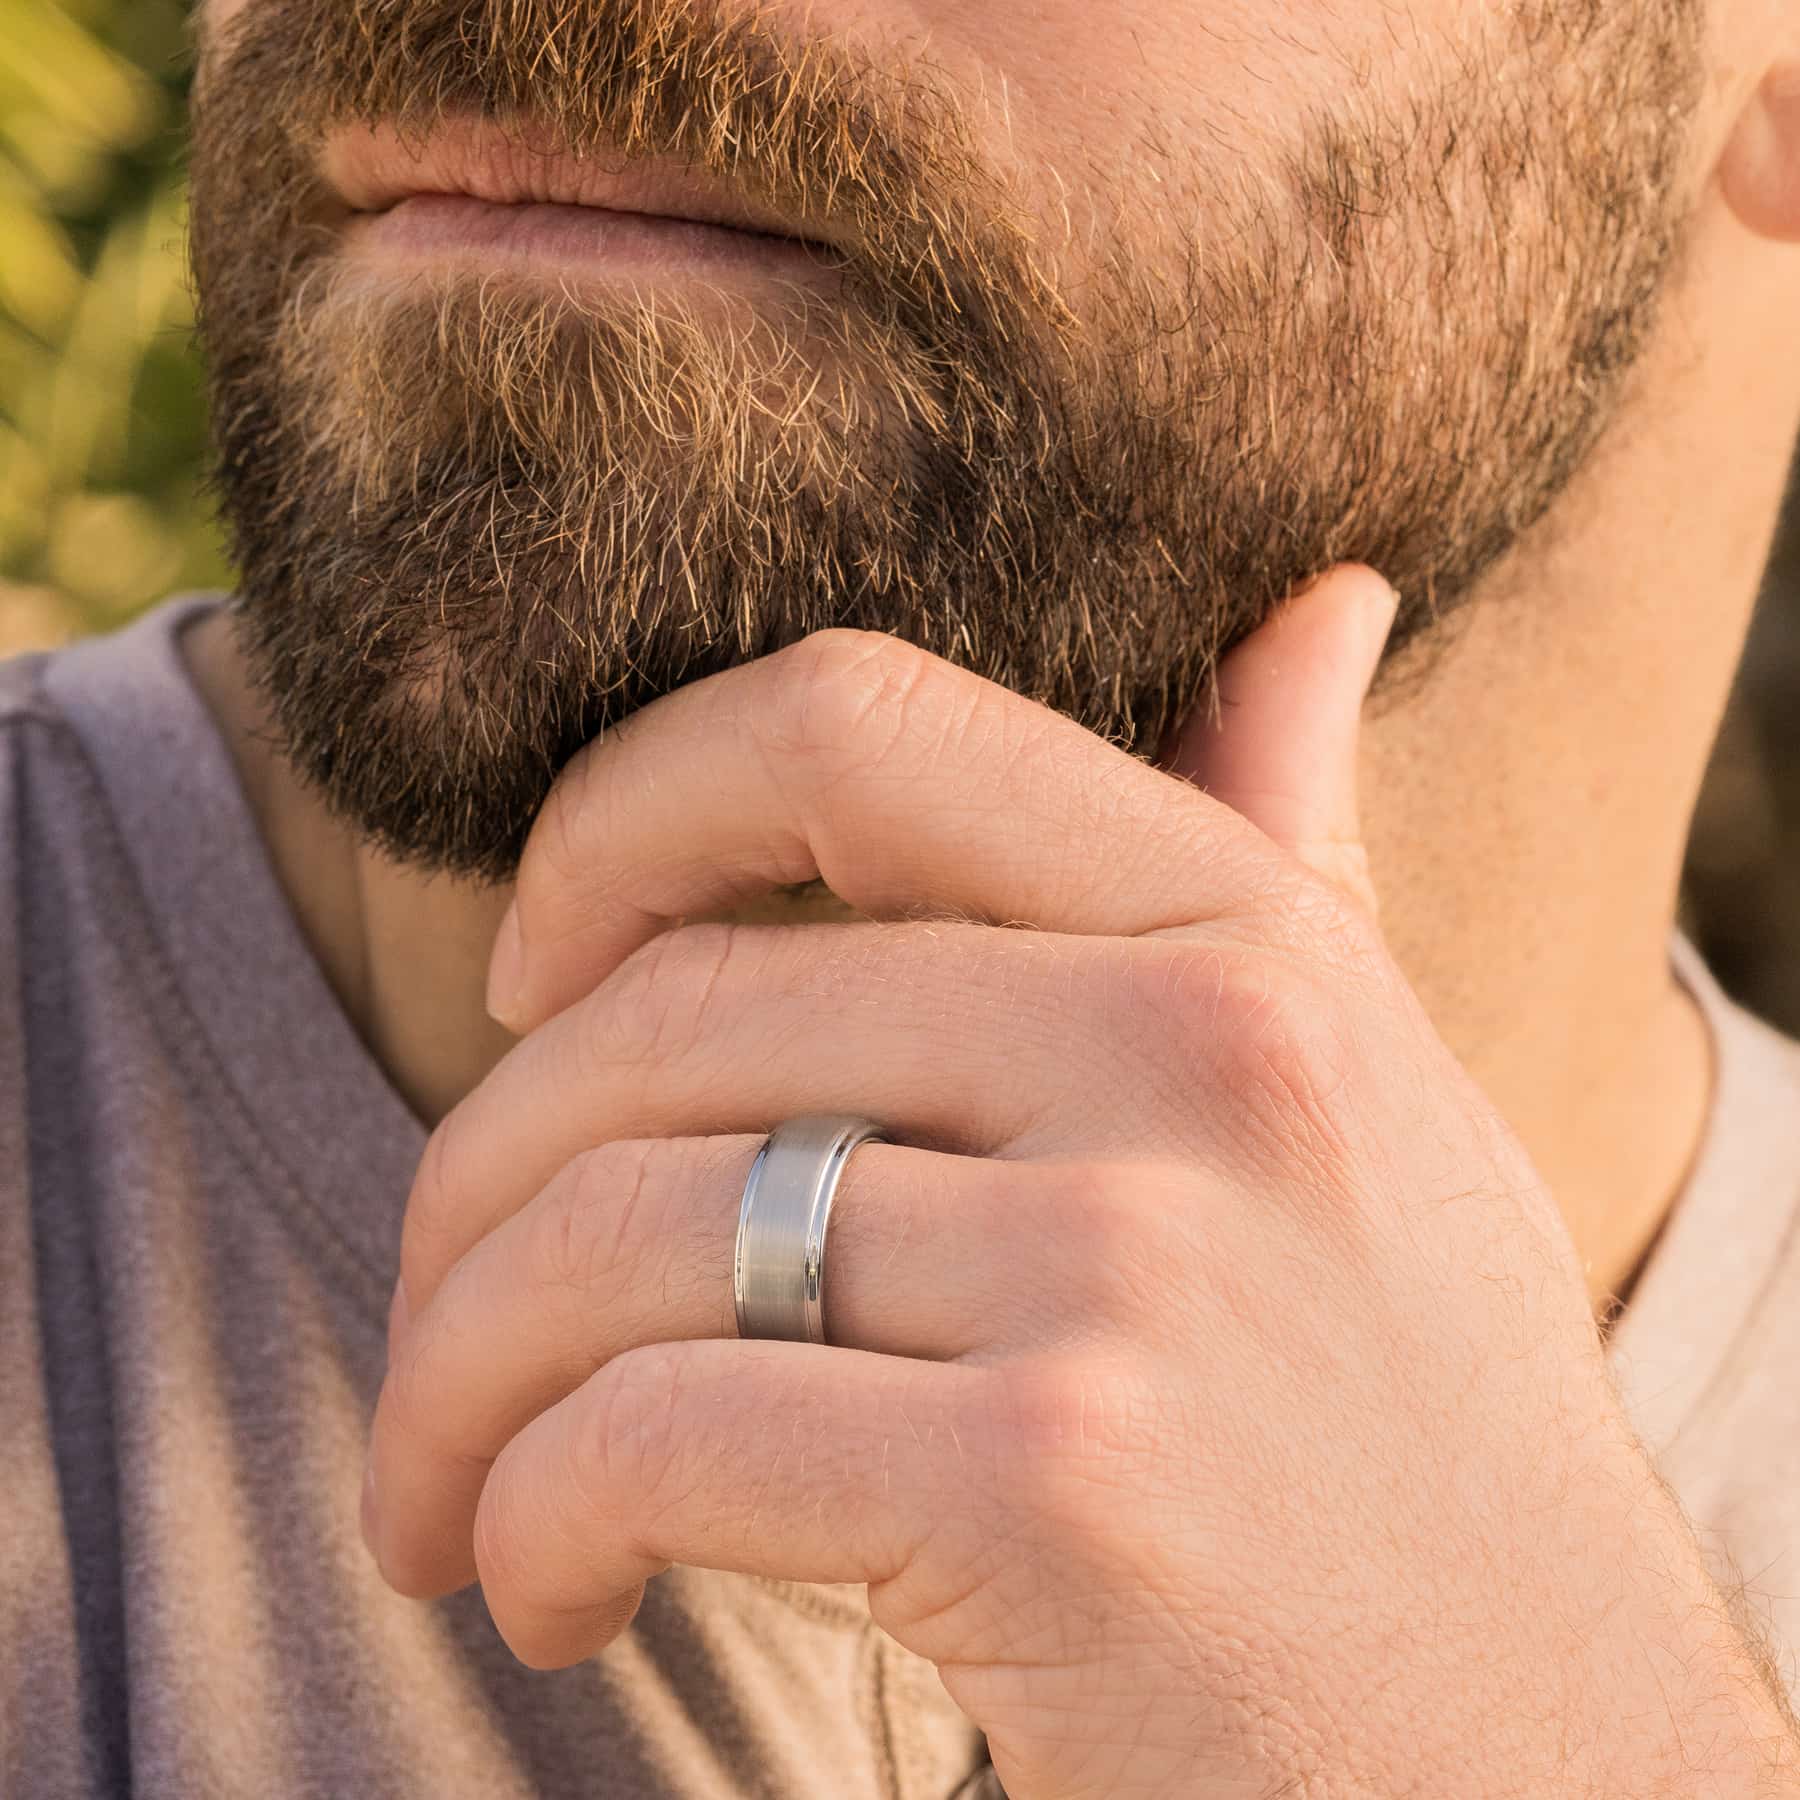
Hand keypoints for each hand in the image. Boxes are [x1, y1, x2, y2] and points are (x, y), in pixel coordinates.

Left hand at [363, 566, 1798, 1796]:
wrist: (1558, 1772)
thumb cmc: (1419, 1433)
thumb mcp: (1382, 1103)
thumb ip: (1289, 854)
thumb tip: (1316, 605)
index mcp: (1251, 940)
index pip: (855, 726)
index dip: (624, 813)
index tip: (534, 971)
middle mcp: (1206, 1055)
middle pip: (668, 1016)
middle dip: (470, 1187)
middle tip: (447, 1329)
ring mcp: (1136, 1265)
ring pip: (614, 1228)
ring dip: (457, 1378)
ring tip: (458, 1492)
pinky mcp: (1057, 1489)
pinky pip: (644, 1437)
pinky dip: (527, 1517)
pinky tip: (548, 1588)